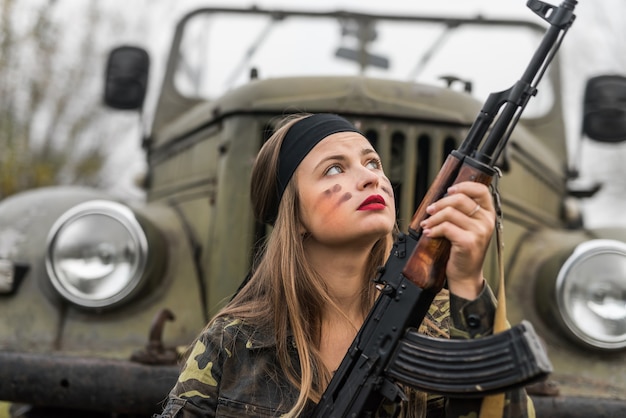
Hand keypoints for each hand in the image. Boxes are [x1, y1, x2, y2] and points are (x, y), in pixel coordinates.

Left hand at [419, 181, 495, 299]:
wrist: (466, 274)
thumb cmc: (463, 249)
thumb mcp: (468, 227)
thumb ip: (462, 211)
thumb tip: (442, 197)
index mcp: (488, 214)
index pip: (481, 190)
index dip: (463, 186)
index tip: (449, 190)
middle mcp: (486, 221)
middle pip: (460, 199)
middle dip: (440, 203)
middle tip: (430, 210)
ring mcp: (479, 232)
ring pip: (450, 213)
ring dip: (433, 218)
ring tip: (427, 224)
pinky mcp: (468, 242)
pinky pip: (446, 227)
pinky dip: (434, 229)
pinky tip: (430, 233)